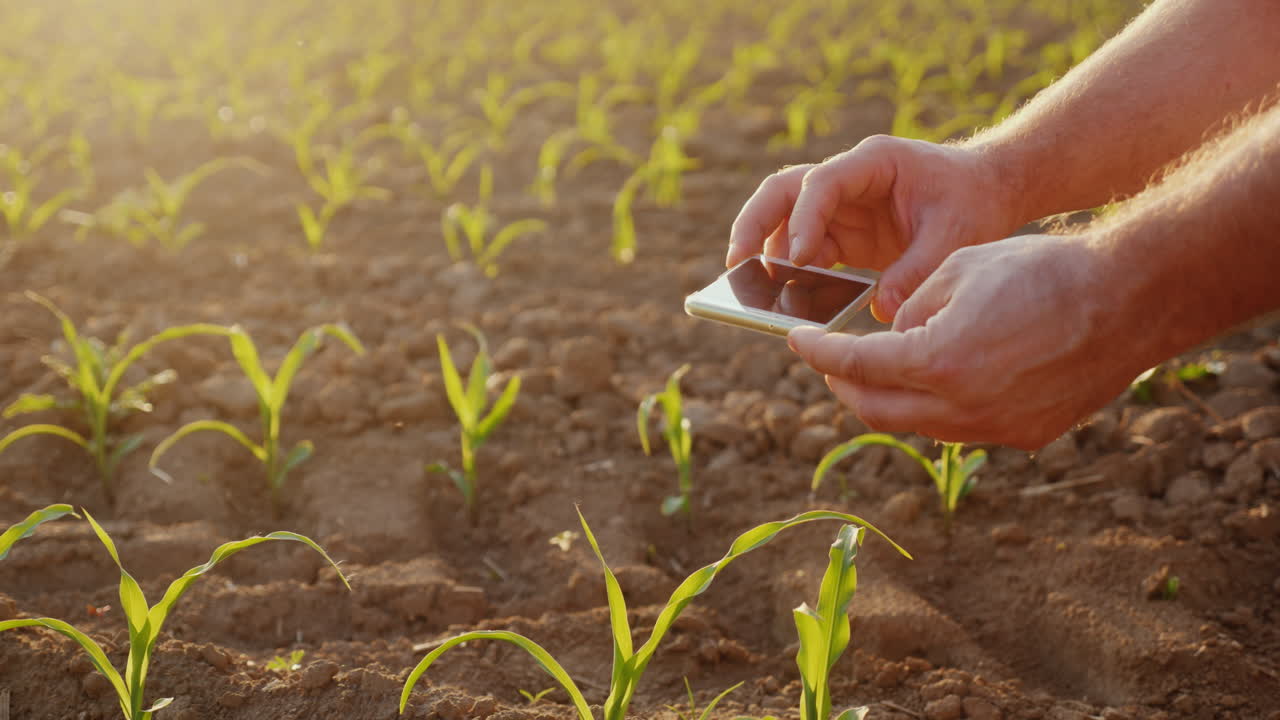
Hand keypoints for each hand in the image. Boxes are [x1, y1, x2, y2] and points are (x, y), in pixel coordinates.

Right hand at [726, 135, 1022, 321]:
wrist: (989, 191)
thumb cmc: (973, 201)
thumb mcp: (955, 235)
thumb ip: (917, 271)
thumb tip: (880, 312)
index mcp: (873, 162)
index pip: (820, 183)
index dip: (803, 220)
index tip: (797, 259)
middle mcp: (848, 179)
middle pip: (782, 192)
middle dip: (754, 225)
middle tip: (736, 265)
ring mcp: (841, 207)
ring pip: (783, 220)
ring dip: (766, 253)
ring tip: (751, 291)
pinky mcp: (844, 234)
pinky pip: (805, 250)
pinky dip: (792, 274)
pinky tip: (786, 302)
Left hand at [785, 234, 1149, 449]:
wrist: (1128, 298)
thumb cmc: (1043, 269)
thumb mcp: (958, 269)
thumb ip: (909, 309)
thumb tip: (888, 337)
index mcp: (936, 360)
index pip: (852, 365)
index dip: (816, 353)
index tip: (795, 341)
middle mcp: (961, 407)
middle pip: (874, 410)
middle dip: (843, 386)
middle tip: (830, 363)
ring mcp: (995, 427)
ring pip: (917, 425)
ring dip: (890, 399)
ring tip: (881, 369)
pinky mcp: (1025, 434)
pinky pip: (961, 427)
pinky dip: (938, 406)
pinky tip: (940, 379)